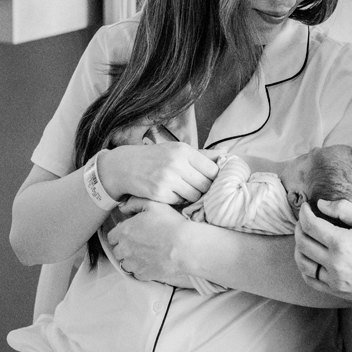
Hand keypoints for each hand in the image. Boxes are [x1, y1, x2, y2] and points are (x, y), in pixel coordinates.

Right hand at [99, 143, 219, 204]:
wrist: (124, 166)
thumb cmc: (155, 158)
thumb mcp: (177, 149)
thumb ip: (202, 155)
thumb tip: (227, 152)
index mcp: (184, 150)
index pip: (212, 169)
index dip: (213, 178)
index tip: (209, 180)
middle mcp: (177, 163)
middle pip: (206, 184)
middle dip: (204, 189)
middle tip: (197, 188)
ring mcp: (167, 179)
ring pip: (195, 195)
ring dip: (192, 196)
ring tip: (183, 190)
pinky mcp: (159, 193)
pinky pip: (179, 202)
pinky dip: (178, 200)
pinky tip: (171, 194)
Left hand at [107, 196, 194, 282]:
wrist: (185, 246)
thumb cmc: (171, 224)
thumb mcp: (154, 205)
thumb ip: (135, 203)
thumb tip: (123, 208)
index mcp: (125, 231)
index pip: (112, 237)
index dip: (121, 235)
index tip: (131, 234)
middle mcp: (125, 249)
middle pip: (118, 251)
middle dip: (126, 248)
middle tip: (141, 243)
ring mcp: (133, 264)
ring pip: (126, 264)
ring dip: (133, 260)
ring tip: (148, 254)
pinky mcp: (143, 275)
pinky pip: (138, 273)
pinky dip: (143, 269)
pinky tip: (154, 262)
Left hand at [294, 200, 351, 304]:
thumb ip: (343, 208)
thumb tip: (321, 205)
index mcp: (341, 242)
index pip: (310, 225)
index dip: (304, 213)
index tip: (305, 207)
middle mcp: (334, 262)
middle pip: (303, 242)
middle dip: (299, 227)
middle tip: (304, 220)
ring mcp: (333, 279)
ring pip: (302, 262)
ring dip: (299, 247)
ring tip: (304, 238)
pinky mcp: (335, 291)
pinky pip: (310, 279)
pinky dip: (304, 267)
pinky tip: (308, 258)